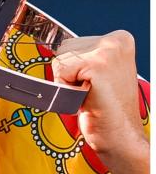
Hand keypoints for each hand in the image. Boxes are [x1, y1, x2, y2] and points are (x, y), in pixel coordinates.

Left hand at [52, 31, 147, 164]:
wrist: (119, 134)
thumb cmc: (106, 107)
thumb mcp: (98, 72)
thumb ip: (84, 56)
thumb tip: (55, 45)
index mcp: (119, 39)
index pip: (72, 44)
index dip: (74, 68)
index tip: (93, 83)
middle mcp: (115, 40)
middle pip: (64, 49)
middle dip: (69, 74)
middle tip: (91, 91)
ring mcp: (108, 51)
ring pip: (60, 60)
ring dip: (67, 82)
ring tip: (89, 94)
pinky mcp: (97, 64)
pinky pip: (61, 72)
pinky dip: (65, 89)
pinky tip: (86, 98)